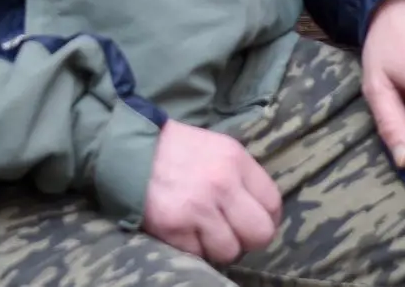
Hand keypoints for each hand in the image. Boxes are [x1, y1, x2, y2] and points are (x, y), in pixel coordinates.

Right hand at [141, 120, 282, 263]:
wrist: (131, 150)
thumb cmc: (180, 150)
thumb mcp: (220, 148)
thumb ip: (243, 177)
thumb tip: (262, 212)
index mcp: (236, 160)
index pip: (273, 204)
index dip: (267, 220)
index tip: (256, 223)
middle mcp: (221, 184)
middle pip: (260, 234)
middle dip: (248, 239)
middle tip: (234, 234)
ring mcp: (196, 208)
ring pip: (229, 251)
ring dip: (219, 246)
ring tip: (206, 232)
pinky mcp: (172, 227)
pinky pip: (198, 255)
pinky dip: (193, 249)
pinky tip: (185, 231)